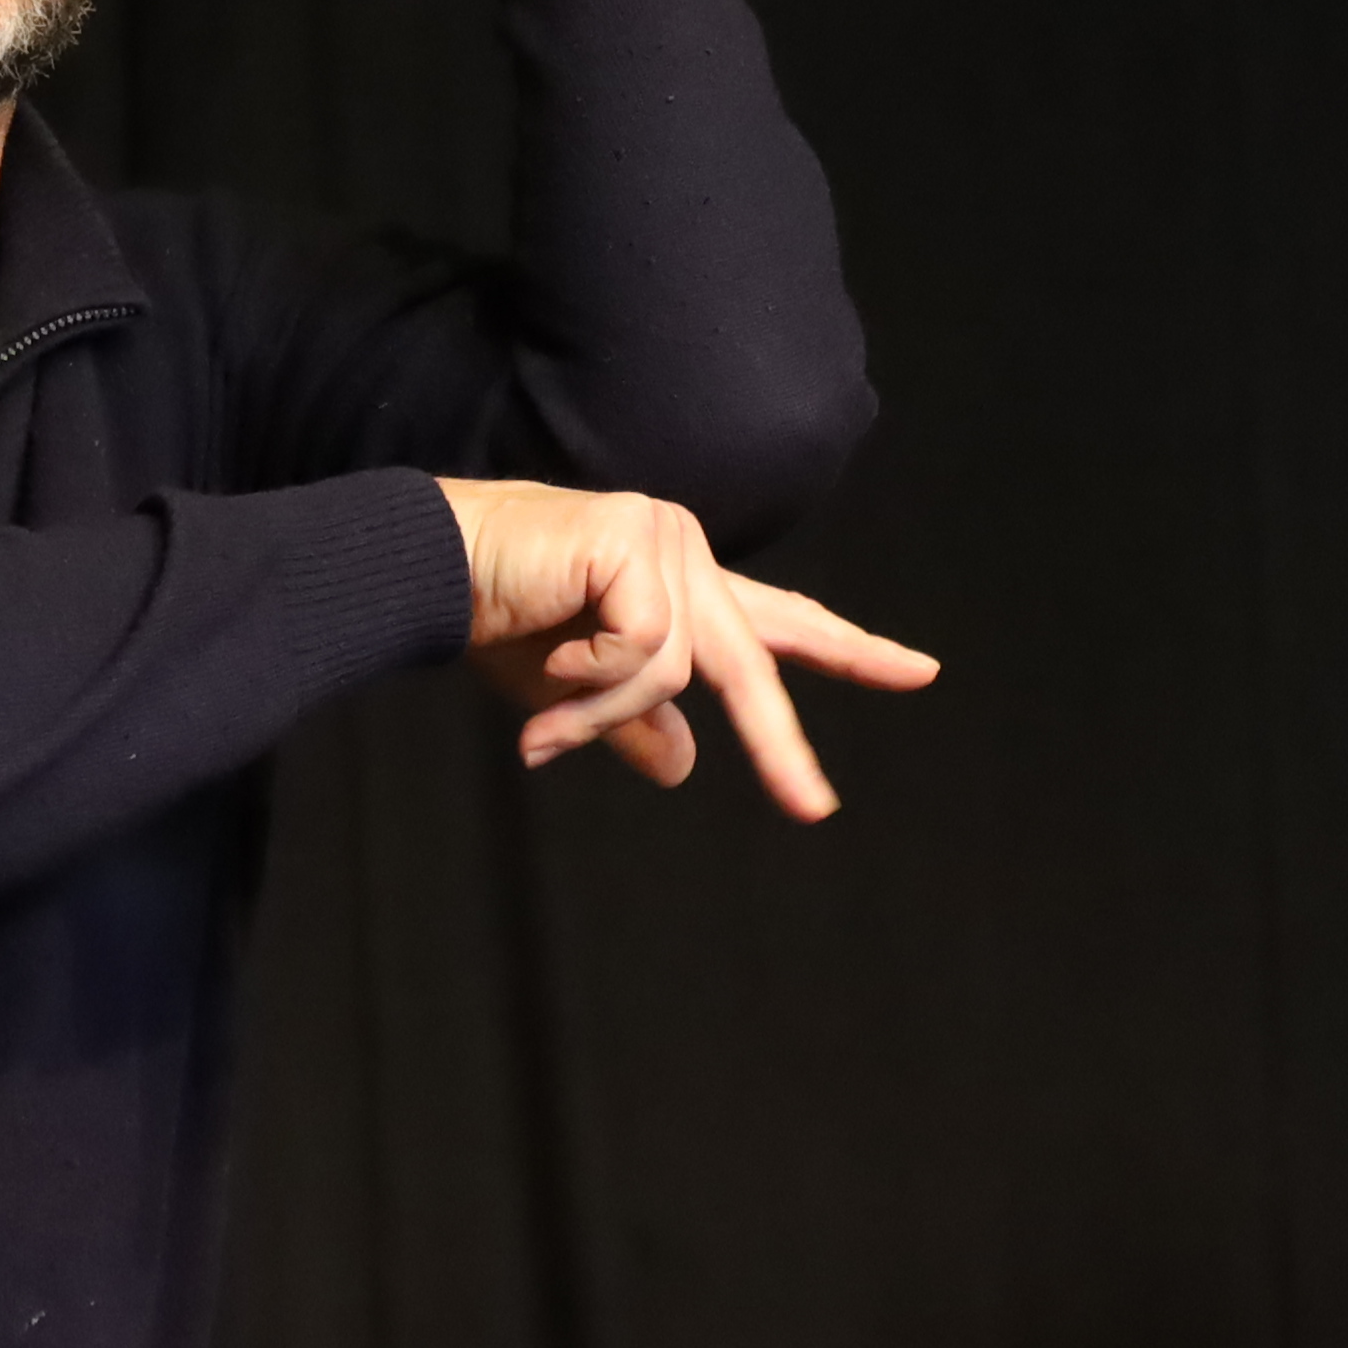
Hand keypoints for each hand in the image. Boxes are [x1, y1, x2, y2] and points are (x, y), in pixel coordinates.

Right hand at [436, 479, 933, 818]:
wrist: (427, 572)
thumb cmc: (493, 621)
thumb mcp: (572, 694)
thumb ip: (634, 724)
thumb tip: (685, 768)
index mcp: (681, 585)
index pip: (780, 622)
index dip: (850, 649)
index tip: (920, 672)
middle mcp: (684, 552)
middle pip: (751, 662)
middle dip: (778, 744)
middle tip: (814, 809)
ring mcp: (665, 538)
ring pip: (676, 671)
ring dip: (601, 713)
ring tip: (540, 732)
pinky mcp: (636, 539)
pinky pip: (646, 652)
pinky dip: (591, 679)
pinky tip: (546, 655)